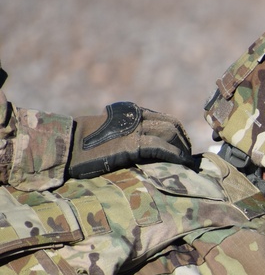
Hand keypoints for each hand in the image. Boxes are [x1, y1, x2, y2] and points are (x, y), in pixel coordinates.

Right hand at [68, 102, 197, 177]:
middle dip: (184, 142)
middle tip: (188, 157)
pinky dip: (175, 156)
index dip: (179, 134)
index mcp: (132, 111)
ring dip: (182, 149)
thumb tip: (150, 148)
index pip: (166, 119)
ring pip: (170, 134)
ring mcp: (134, 129)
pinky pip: (161, 148)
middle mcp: (136, 115)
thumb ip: (131, 133)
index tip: (184, 147)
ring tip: (186, 163)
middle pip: (172, 125)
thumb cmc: (87, 145)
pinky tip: (181, 164)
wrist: (67, 146)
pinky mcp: (132, 144)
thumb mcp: (113, 132)